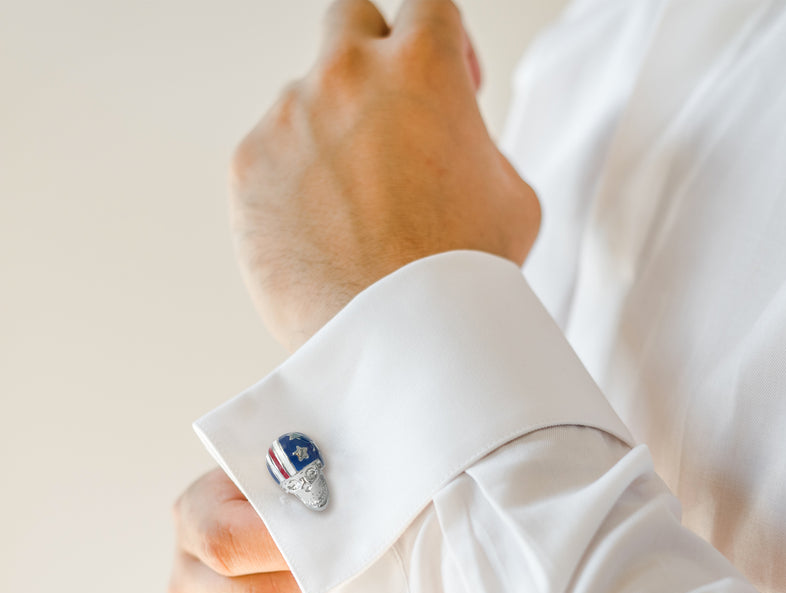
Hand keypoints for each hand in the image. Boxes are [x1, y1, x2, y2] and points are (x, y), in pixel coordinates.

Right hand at [169, 469, 378, 592]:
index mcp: (195, 524)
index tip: (345, 533)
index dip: (289, 544)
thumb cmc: (293, 491)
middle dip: (335, 589)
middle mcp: (195, 592)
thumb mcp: (287, 464)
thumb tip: (356, 499)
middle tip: (387, 569)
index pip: (228, 543)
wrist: (277, 534)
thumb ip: (306, 472)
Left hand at [230, 0, 540, 350]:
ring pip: (307, 102)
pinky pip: (271, 157)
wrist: (401, 338)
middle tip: (387, 115)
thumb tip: (452, 145)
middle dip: (372, 57)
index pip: (427, 5)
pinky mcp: (247, 168)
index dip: (440, 42)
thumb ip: (476, 147)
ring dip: (330, 136)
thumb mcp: (511, 195)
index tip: (442, 80)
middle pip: (350, 19)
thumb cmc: (464, 275)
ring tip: (356, 212)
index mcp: (423, 66)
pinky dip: (293, 184)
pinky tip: (321, 233)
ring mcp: (288, 119)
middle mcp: (346, 74)